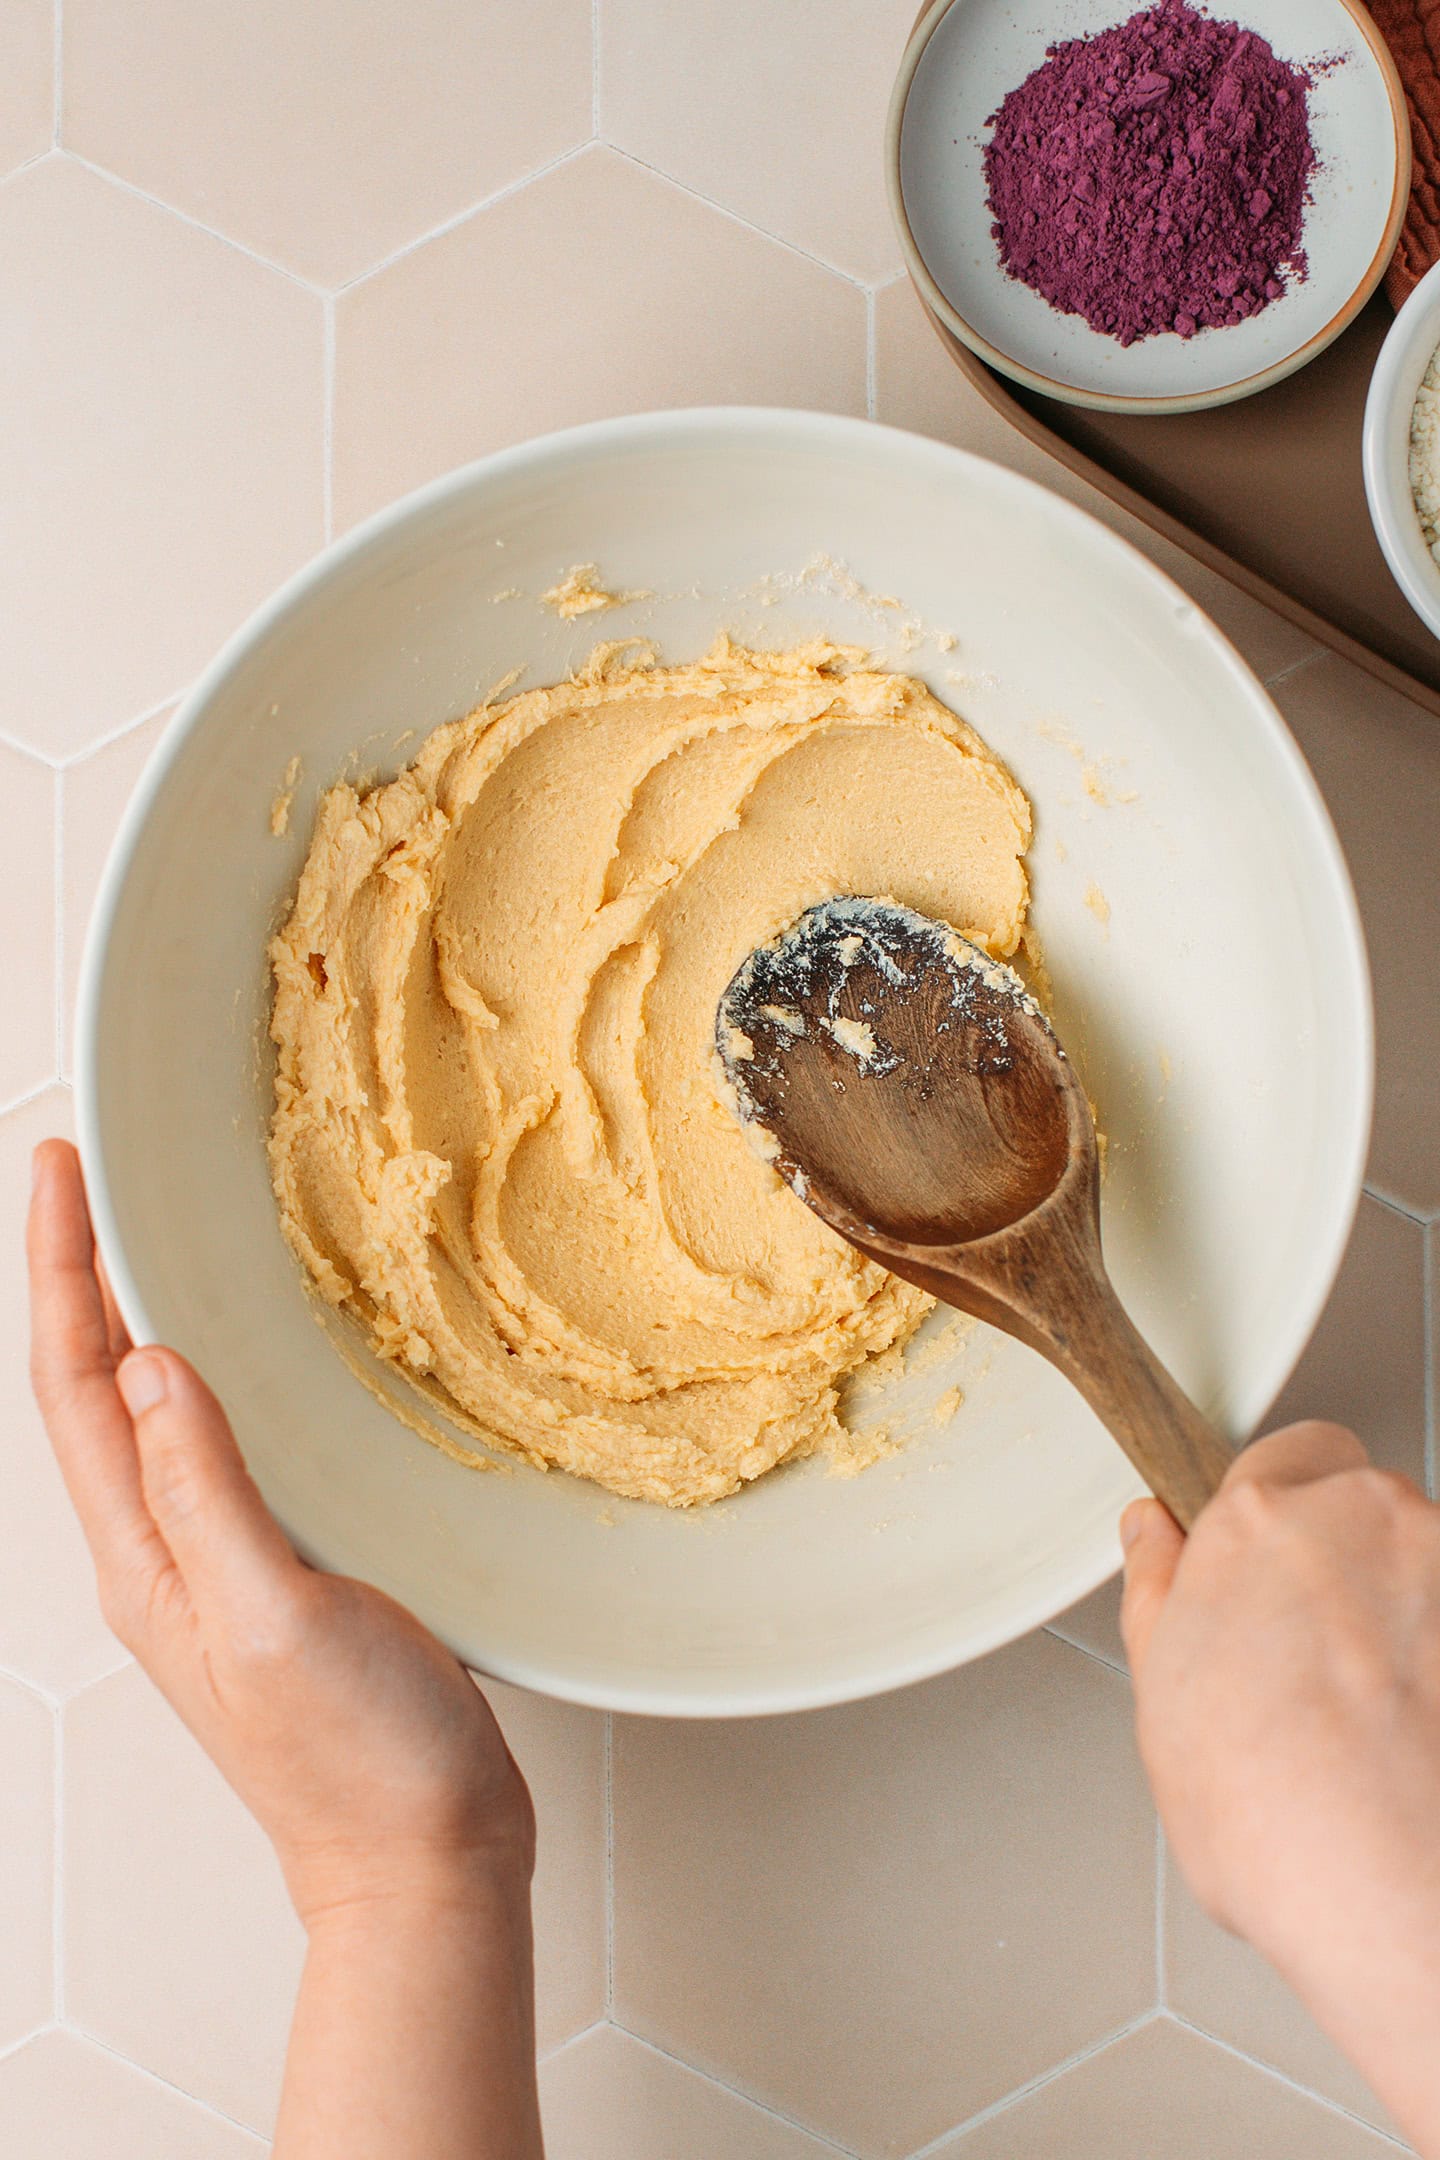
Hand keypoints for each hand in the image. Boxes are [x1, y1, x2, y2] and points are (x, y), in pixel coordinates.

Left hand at [27, 1140, 532, 1927]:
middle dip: (77, 1277)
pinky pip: (218, 1448)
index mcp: (146, 1561)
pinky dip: (212, 1376)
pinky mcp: (280, 1572)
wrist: (424, 1856)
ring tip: (143, 1240)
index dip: (60, 1271)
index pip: (75, 1388)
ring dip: (132, 1319)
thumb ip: (207, 1494)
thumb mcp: (274, 1616)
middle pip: (93, 1391)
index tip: (58, 1172)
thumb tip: (152, 1367)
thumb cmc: (356, 1760)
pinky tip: (245, 1358)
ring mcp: (219, 1566)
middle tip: (86, 1179)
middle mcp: (164, 1556)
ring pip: (150, 1416)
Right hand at [1121, 1423, 1439, 2154]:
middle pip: (1358, 1505)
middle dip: (1337, 1560)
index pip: (1283, 1454)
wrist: (1388, 1887)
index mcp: (1257, 1518)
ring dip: (1400, 1608)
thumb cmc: (1275, 1807)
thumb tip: (1148, 1534)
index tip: (1263, 1563)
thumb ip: (1157, 1587)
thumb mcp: (1159, 1691)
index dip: (1273, 1514)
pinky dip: (1436, 1656)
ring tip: (1368, 1709)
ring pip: (1419, 1562)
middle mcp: (1360, 1517)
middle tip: (1306, 1651)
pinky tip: (1414, 1725)